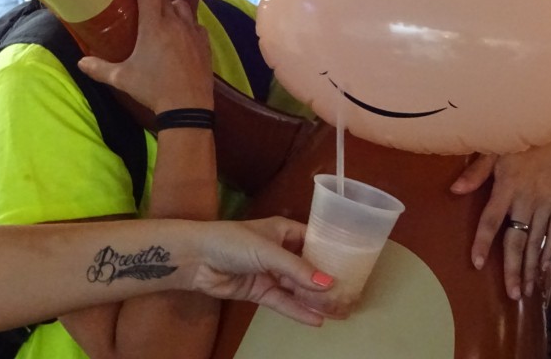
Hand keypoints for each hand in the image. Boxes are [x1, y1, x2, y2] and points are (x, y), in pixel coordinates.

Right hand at [79, 0, 212, 114]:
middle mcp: (175, 23)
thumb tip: (80, 63)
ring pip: (183, 7)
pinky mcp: (205, 43)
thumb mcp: (122, 78)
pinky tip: (181, 34)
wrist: (187, 107)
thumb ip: (99, 68)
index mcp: (154, 25)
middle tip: (141, 3)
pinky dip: (188, 23)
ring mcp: (193, 32)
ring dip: (172, 7)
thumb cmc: (153, 89)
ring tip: (162, 17)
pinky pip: (197, 24)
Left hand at [190, 217, 340, 324]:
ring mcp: (269, 273)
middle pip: (308, 267)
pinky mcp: (259, 291)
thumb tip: (328, 283)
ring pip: (297, 288)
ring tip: (338, 311)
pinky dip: (297, 310)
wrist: (196, 259)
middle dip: (326, 281)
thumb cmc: (232, 242)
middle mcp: (279, 251)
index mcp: (283, 231)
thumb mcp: (268, 250)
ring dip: (314, 299)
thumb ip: (297, 268)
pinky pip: (283, 301)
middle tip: (350, 295)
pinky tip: (316, 320)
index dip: (332, 252)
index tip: (354, 265)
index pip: (314, 240)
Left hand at [450, 135, 550, 299]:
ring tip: (527, 290)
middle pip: (518, 239)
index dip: (483, 243)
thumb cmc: (516, 137)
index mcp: (507, 186)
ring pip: (539, 241)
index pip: (492, 221)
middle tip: (512, 294)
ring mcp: (547, 202)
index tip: (478, 264)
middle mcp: (528, 198)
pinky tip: (545, 267)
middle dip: (514, 268)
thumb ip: (475, 172)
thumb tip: (454, 190)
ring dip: (533, 267)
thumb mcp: (492, 148)